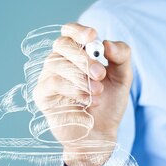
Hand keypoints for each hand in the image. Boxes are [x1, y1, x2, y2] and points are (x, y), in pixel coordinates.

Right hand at [33, 23, 132, 165]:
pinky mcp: (43, 95)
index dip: (78, 31)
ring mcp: (48, 77)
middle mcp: (60, 62)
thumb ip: (121, 56)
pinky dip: (72, 90)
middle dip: (83, 57)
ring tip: (98, 92)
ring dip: (80, 77)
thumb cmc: (109, 103)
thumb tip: (107, 43)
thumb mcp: (122, 77)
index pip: (69, 32)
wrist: (100, 134)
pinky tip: (87, 101)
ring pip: (56, 64)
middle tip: (100, 74)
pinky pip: (52, 84)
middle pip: (62, 45)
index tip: (92, 37)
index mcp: (77, 53)